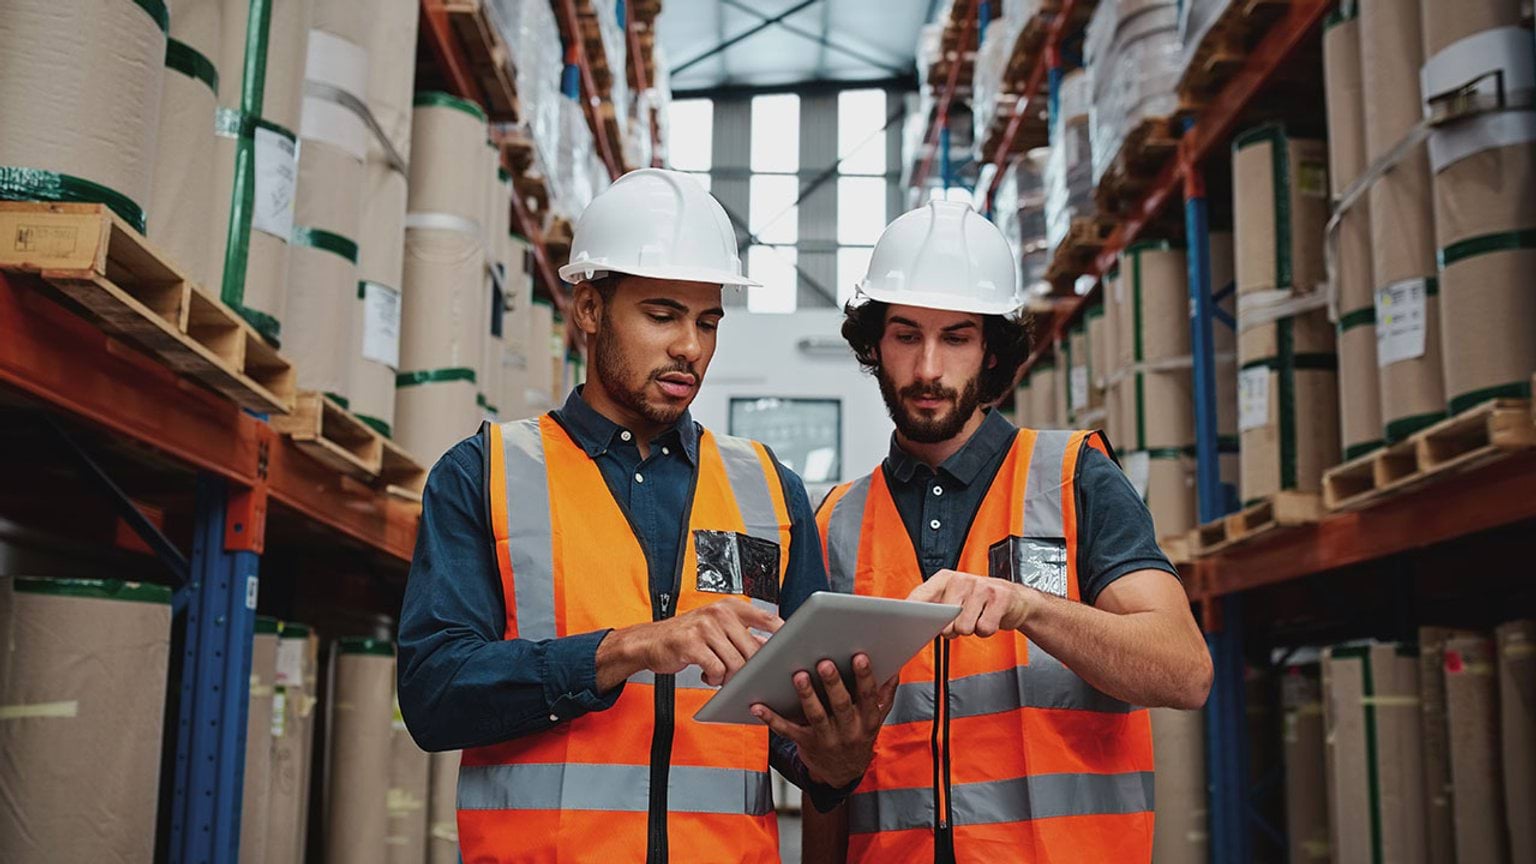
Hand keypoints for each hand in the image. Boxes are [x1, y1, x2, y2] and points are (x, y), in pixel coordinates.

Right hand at [596, 600, 782, 689]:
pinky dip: (713, 678)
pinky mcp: (691, 643)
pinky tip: (706, 673)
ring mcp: (705, 627)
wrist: (650, 641)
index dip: (783, 636)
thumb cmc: (687, 636)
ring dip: (729, 676)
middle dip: (750, 669)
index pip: (768, 618)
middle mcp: (719, 613)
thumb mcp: (717, 627)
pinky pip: (716, 669)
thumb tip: (772, 646)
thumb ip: (743, 634)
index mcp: (730, 607)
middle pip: (753, 649)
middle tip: (741, 676)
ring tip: (719, 674)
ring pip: (736, 663)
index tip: (790, 649)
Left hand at [751, 653, 897, 788]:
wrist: (843, 774)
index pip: (868, 696)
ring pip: (816, 716)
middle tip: (824, 662)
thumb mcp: (876, 718)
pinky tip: (757, 705)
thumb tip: (894, 668)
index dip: (865, 676)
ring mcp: (826, 739)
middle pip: (841, 705)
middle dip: (833, 684)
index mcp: (868, 719)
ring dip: (807, 696)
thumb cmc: (859, 735)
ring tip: (799, 676)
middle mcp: (849, 731)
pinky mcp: (805, 744)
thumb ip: (884, 694)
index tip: (860, 656)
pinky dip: (771, 718)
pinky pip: (787, 730)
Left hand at [907, 569, 1030, 637]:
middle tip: (962, 619)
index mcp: (945, 579)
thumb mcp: (954, 598)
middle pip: (943, 621)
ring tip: (977, 617)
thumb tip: (912, 622)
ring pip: (964, 627)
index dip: (911, 613)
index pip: (920, 597)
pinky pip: (984, 629)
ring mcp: (982, 587)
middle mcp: (962, 579)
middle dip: (952, 628)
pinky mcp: (1000, 598)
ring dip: (971, 629)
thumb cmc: (979, 601)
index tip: (903, 623)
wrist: (1015, 599)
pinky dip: (986, 630)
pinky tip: (989, 618)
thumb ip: (933, 607)